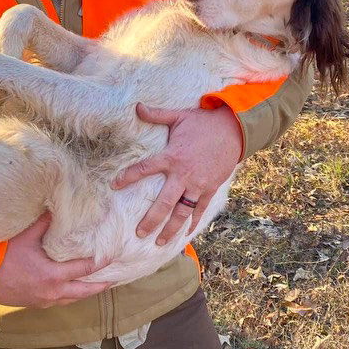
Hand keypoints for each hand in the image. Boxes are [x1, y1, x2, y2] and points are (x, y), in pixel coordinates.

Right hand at [0, 214, 111, 307]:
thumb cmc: (2, 257)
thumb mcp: (25, 237)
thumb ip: (44, 223)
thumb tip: (56, 207)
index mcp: (54, 275)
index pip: (85, 268)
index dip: (101, 261)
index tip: (112, 255)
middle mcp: (53, 291)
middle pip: (85, 291)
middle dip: (101, 284)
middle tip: (115, 279)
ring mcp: (45, 300)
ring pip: (74, 299)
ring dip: (87, 292)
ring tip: (98, 285)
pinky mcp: (37, 304)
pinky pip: (61, 301)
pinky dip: (72, 295)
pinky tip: (73, 289)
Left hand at [112, 102, 241, 244]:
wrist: (234, 129)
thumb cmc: (203, 122)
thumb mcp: (179, 116)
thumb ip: (157, 115)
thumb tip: (137, 106)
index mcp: (172, 157)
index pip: (144, 169)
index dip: (127, 177)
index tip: (114, 185)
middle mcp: (183, 174)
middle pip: (164, 203)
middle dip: (151, 220)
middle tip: (139, 233)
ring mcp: (198, 184)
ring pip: (182, 212)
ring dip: (170, 228)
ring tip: (159, 242)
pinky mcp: (210, 188)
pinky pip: (199, 209)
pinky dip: (193, 222)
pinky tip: (185, 233)